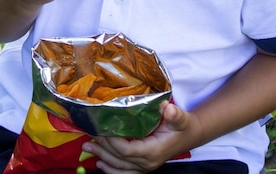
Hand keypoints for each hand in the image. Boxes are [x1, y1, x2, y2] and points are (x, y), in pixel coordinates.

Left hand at [82, 101, 201, 172]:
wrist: (188, 136)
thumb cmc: (182, 126)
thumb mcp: (181, 118)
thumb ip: (174, 114)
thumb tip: (167, 108)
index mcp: (153, 151)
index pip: (126, 150)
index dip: (112, 141)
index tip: (101, 129)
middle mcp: (148, 162)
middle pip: (119, 159)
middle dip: (102, 148)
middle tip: (87, 136)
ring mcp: (144, 167)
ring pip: (119, 167)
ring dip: (101, 157)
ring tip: (87, 147)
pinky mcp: (142, 166)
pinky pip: (123, 172)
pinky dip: (110, 169)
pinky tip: (99, 163)